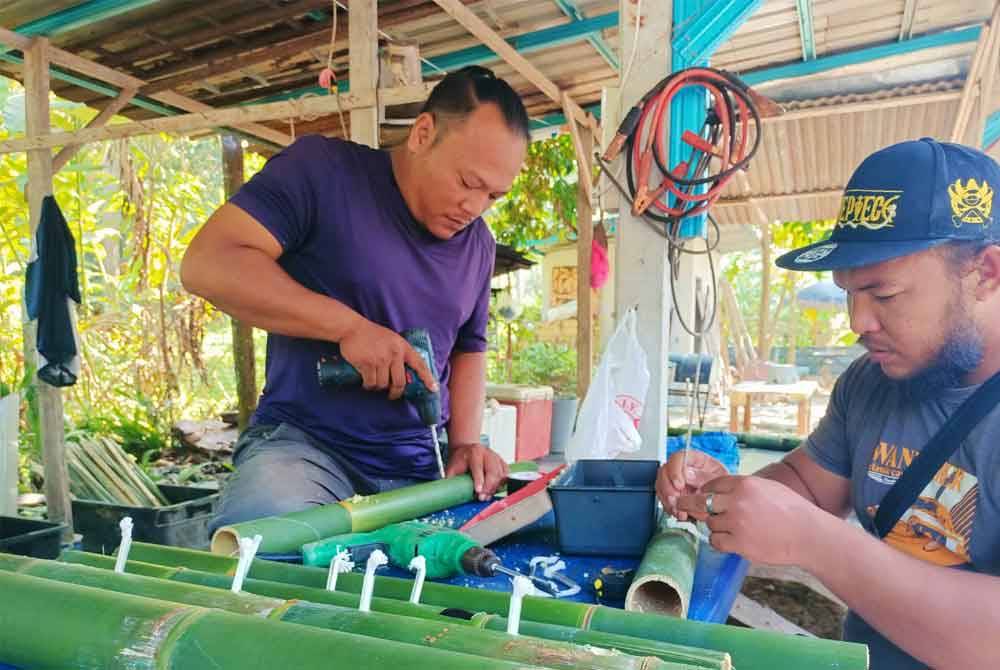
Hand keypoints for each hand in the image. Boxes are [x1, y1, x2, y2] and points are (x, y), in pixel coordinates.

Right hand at [339, 317, 437, 399]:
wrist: (352, 328)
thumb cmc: (372, 334)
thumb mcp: (392, 339)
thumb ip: (399, 353)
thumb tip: (404, 374)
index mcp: (402, 347)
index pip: (419, 364)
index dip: (427, 378)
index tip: (433, 389)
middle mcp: (394, 354)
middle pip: (399, 382)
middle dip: (396, 392)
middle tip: (392, 395)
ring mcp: (380, 359)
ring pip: (383, 384)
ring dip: (378, 387)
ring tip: (373, 382)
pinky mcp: (367, 364)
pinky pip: (370, 383)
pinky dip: (368, 385)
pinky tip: (366, 382)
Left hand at [446, 443, 508, 500]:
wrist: (466, 450)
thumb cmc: (459, 460)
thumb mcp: (451, 468)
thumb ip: (451, 479)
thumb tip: (449, 493)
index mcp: (474, 452)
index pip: (478, 467)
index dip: (479, 480)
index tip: (478, 491)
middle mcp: (486, 453)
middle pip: (492, 471)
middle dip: (488, 487)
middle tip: (482, 497)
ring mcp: (495, 456)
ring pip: (501, 473)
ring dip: (495, 487)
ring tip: (487, 496)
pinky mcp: (501, 461)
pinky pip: (506, 473)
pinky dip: (502, 483)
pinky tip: (495, 489)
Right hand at [656, 450, 728, 519]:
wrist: (724, 501)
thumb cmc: (724, 486)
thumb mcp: (719, 480)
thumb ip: (703, 476)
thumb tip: (686, 474)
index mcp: (694, 459)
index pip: (677, 457)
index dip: (675, 471)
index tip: (679, 485)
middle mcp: (681, 467)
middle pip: (664, 471)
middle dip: (668, 488)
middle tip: (676, 500)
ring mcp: (675, 480)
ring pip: (661, 485)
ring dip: (668, 500)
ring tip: (680, 510)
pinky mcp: (672, 493)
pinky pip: (664, 498)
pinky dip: (670, 507)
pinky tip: (680, 513)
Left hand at [675, 475, 822, 565]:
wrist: (807, 534)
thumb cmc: (790, 510)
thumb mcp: (766, 487)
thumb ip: (743, 487)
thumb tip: (721, 490)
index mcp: (744, 484)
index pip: (712, 484)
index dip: (706, 491)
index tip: (702, 496)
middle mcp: (737, 501)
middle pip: (701, 502)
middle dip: (688, 504)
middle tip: (680, 505)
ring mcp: (736, 523)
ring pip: (710, 523)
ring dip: (715, 526)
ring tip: (733, 528)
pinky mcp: (739, 543)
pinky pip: (716, 541)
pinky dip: (719, 541)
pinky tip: (730, 540)